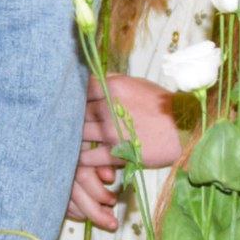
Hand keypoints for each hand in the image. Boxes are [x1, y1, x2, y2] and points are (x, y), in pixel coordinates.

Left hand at [67, 74, 183, 227]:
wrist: (185, 127)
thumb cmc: (162, 105)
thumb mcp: (138, 84)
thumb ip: (113, 81)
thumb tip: (92, 79)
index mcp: (112, 88)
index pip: (79, 90)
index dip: (68, 97)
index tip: (61, 102)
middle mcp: (109, 107)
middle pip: (76, 113)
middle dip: (66, 120)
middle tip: (55, 125)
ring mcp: (113, 131)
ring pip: (81, 135)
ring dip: (70, 140)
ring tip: (61, 144)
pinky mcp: (118, 151)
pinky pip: (91, 156)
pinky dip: (82, 159)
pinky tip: (76, 160)